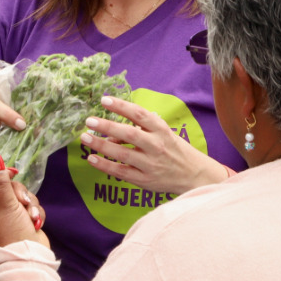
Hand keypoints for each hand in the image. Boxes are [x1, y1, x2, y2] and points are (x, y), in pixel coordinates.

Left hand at [0, 166, 49, 248]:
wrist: (29, 257)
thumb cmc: (11, 230)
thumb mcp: (5, 202)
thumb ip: (1, 181)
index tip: (12, 173)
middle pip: (5, 186)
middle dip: (18, 192)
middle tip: (21, 202)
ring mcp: (8, 215)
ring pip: (20, 195)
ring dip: (29, 203)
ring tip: (30, 216)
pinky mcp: (23, 220)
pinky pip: (29, 206)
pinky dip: (34, 212)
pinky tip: (35, 222)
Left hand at [82, 96, 231, 194]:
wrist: (195, 176)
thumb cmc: (175, 150)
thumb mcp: (164, 133)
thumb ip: (142, 128)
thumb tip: (112, 126)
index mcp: (162, 130)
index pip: (140, 114)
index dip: (122, 106)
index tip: (105, 100)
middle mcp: (156, 146)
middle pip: (129, 134)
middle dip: (107, 126)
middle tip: (90, 120)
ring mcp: (150, 164)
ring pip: (122, 154)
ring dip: (101, 145)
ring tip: (85, 137)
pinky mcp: (145, 180)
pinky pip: (121, 172)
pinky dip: (105, 165)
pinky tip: (91, 158)